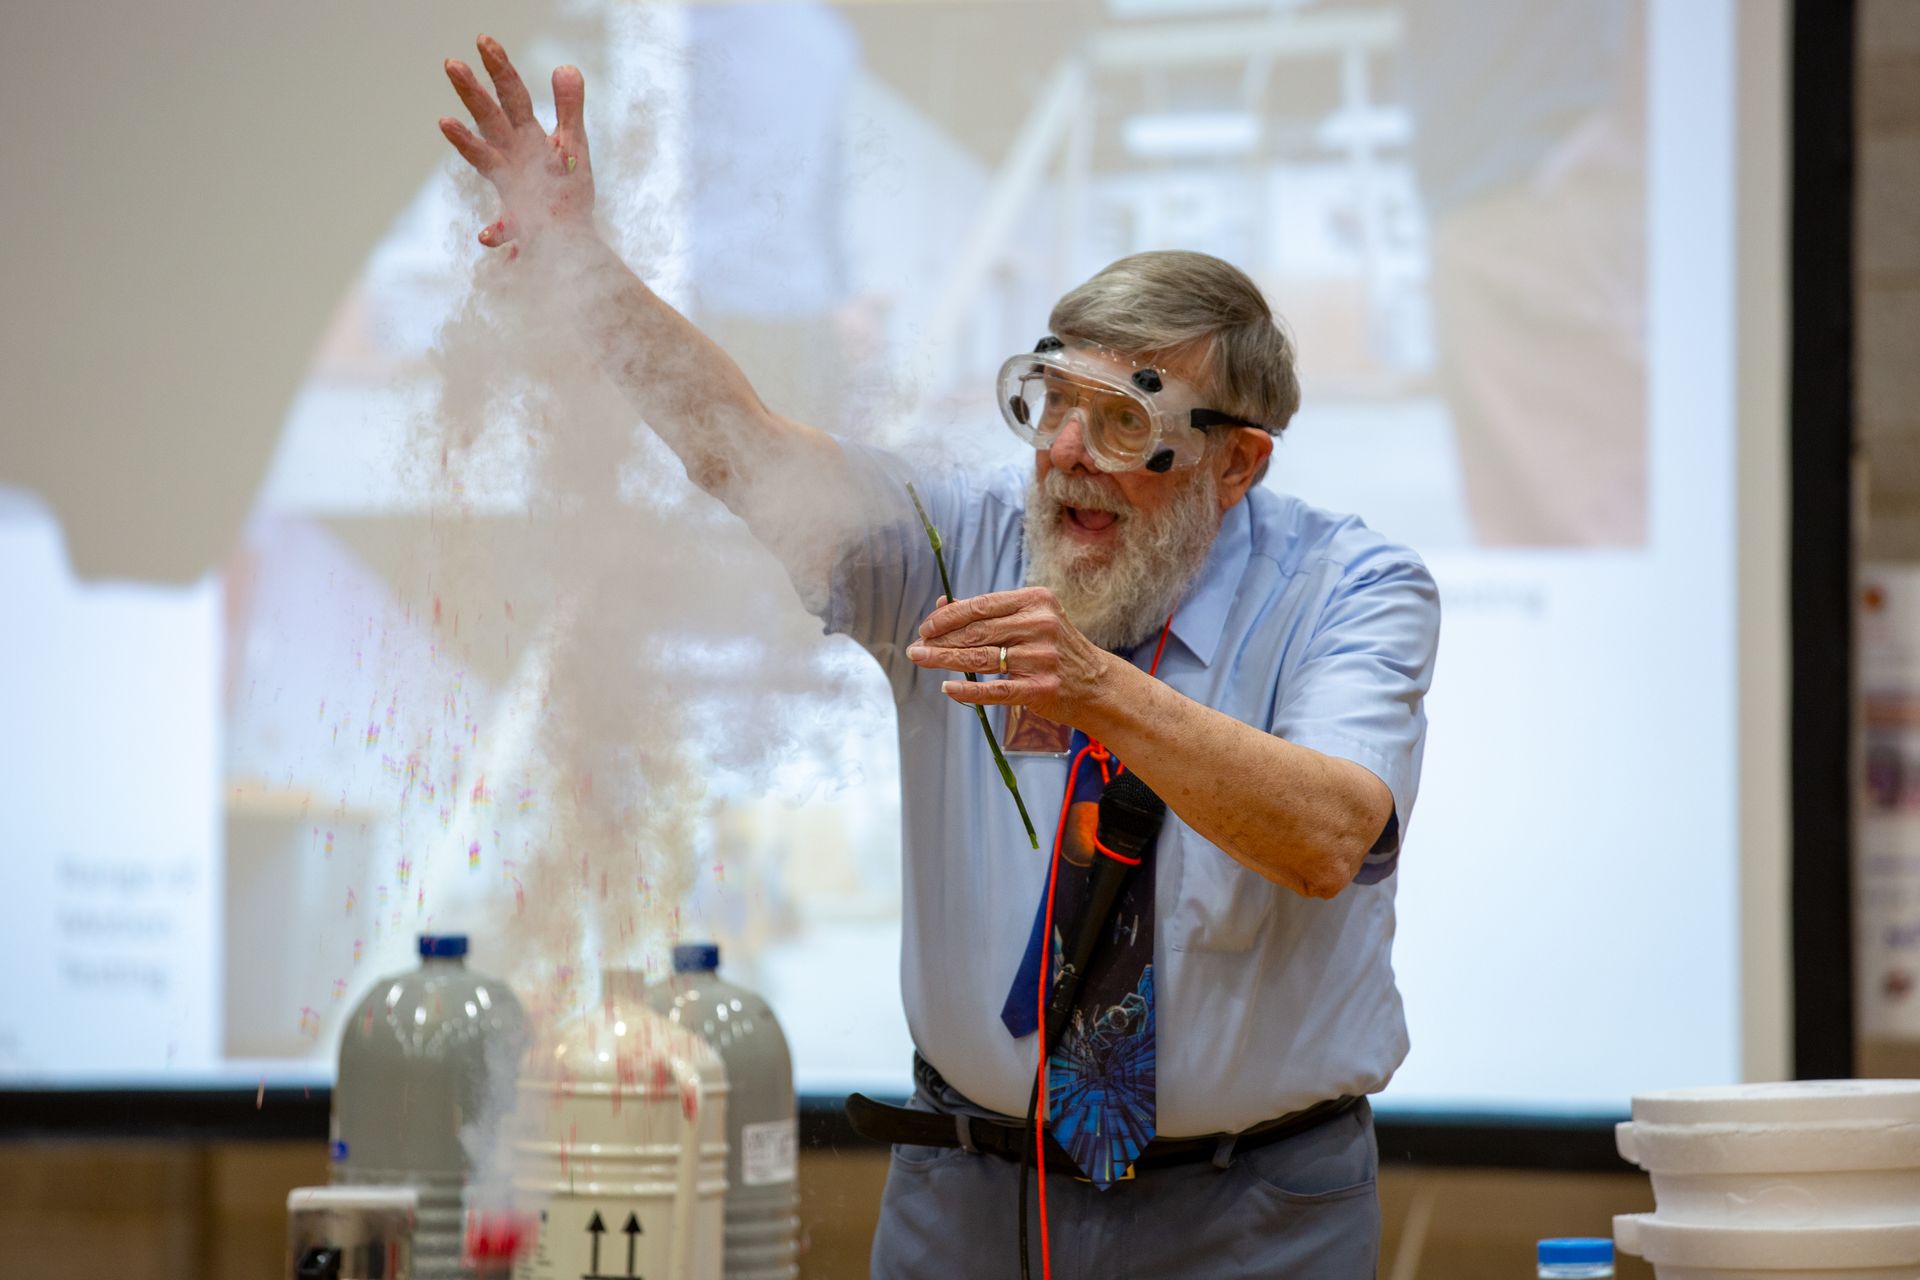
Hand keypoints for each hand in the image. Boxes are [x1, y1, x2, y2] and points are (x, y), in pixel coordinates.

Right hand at [439, 35, 595, 255]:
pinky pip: (504, 227)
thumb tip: (565, 65)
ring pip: (483, 159)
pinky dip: (495, 231)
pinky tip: (486, 237)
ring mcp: (510, 186)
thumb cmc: (566, 189)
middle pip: (489, 118)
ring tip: (445, 122)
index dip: (500, 68)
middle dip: (472, 92)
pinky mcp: (517, 222)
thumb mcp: (573, 144)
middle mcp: (511, 156)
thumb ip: (569, 108)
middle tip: (451, 63)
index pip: (512, 96)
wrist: (568, 237)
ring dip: (465, 142)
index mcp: (526, 136)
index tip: (484, 40)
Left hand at [905, 587, 1121, 725]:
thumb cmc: (1056, 649)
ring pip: (980, 658)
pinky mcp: (1040, 687)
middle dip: (940, 640)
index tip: (926, 627)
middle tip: (916, 648)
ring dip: (944, 661)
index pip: (981, 605)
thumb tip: (942, 606)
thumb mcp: (1033, 620)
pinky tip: (948, 688)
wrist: (1097, 685)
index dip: (948, 617)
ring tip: (922, 661)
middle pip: (977, 632)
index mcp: (1036, 601)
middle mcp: (1040, 625)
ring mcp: (1041, 657)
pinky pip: (994, 689)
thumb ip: (991, 613)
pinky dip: (968, 690)